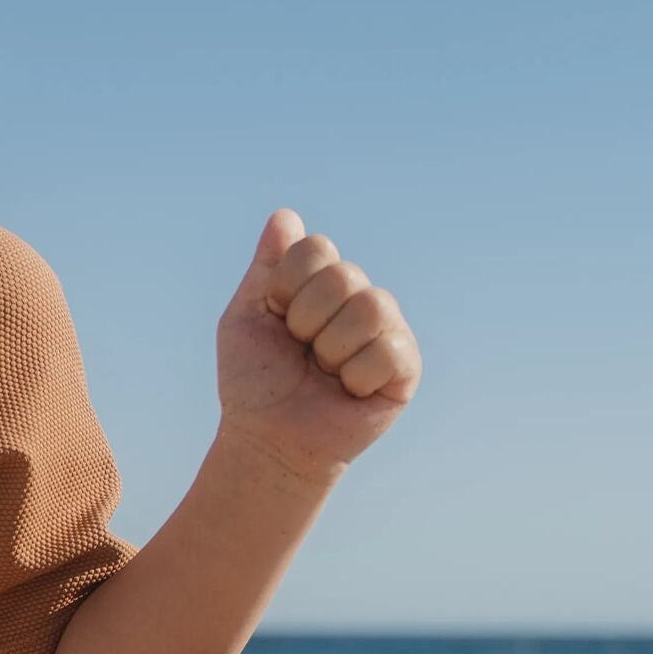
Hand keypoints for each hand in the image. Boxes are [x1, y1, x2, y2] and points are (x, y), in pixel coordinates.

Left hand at [216, 208, 421, 483]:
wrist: (269, 438)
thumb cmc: (255, 381)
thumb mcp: (246, 317)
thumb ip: (267, 268)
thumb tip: (285, 215)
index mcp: (321, 283)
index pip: (315, 248)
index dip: (285, 287)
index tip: (275, 317)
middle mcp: (359, 298)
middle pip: (344, 275)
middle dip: (306, 319)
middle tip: (300, 350)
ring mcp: (387, 330)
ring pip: (370, 308)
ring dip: (331, 348)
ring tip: (324, 371)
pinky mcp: (406, 367)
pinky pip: (387, 351)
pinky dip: (355, 377)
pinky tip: (348, 391)